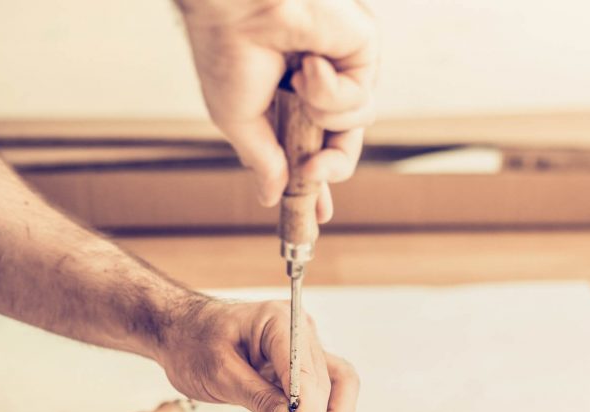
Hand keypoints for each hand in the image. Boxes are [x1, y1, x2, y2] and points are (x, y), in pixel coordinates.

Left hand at [157, 296, 358, 411]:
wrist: (183, 332)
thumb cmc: (194, 341)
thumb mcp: (218, 372)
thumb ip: (256, 397)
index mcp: (279, 320)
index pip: (305, 371)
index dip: (308, 411)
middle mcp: (300, 331)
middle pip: (328, 380)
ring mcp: (303, 348)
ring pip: (339, 385)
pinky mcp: (300, 368)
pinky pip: (325, 391)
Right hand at [177, 0, 377, 222]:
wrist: (235, 5)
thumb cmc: (226, 49)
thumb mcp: (238, 120)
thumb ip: (262, 160)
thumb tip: (269, 195)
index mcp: (287, 98)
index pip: (313, 146)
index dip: (318, 180)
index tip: (319, 213)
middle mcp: (319, 83)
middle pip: (343, 142)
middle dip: (331, 165)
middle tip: (313, 172)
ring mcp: (343, 66)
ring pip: (355, 124)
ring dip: (323, 114)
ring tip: (296, 82)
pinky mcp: (364, 50)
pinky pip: (360, 99)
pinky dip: (330, 90)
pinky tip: (308, 63)